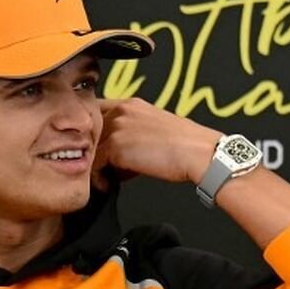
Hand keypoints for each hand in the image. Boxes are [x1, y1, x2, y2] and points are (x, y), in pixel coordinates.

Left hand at [94, 98, 220, 188]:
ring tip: (108, 178)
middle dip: (95, 151)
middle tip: (103, 168)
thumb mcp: (157, 130)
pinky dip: (99, 177)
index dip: (95, 133)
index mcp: (132, 104)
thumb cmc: (187, 147)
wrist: (198, 154)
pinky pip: (95, 164)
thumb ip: (134, 133)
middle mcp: (121, 111)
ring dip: (97, 165)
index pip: (98, 112)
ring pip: (91, 149)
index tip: (97, 149)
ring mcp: (117, 127)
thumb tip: (121, 154)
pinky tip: (110, 184)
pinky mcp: (116, 146)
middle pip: (90, 132)